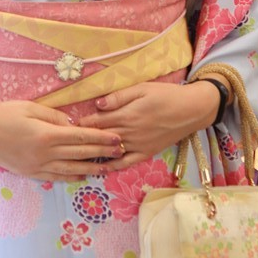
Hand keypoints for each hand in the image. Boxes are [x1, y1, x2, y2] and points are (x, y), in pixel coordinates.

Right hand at [0, 99, 124, 181]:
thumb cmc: (2, 114)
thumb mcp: (29, 107)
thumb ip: (53, 116)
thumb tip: (73, 124)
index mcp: (46, 135)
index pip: (81, 137)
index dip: (101, 138)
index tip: (118, 138)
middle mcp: (45, 154)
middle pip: (80, 154)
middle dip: (103, 153)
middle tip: (121, 151)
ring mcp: (37, 167)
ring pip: (71, 170)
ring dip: (92, 168)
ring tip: (108, 167)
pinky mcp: (30, 173)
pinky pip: (56, 177)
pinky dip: (72, 177)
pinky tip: (82, 175)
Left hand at [77, 81, 218, 170]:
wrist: (191, 110)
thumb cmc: (166, 95)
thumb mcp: (141, 89)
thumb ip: (118, 97)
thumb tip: (97, 104)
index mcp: (126, 115)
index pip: (96, 122)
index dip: (80, 123)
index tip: (66, 124)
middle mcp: (129, 133)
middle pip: (100, 137)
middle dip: (83, 138)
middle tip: (66, 140)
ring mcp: (137, 145)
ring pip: (109, 151)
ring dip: (93, 152)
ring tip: (76, 154)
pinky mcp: (146, 153)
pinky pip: (125, 163)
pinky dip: (111, 166)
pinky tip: (100, 168)